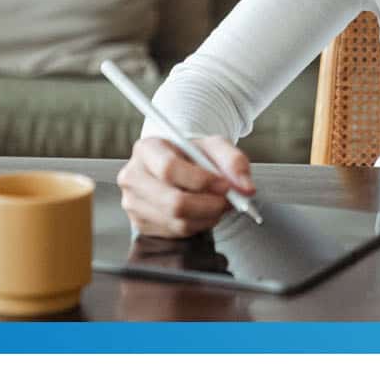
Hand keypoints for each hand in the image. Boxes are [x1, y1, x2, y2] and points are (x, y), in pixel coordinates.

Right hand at [116, 135, 256, 237]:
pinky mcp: (140, 224)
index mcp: (147, 149)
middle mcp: (133, 177)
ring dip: (207, 217)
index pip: (169, 169)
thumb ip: (234, 161)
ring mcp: (133, 203)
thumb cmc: (192, 154)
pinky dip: (198, 225)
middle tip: (228, 200)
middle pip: (172, 202)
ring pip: (177, 221)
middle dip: (209, 205)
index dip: (201, 181)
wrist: (178, 164)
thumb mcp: (215, 146)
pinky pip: (176, 232)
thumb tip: (246, 187)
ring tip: (219, 204)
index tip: (225, 184)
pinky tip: (204, 212)